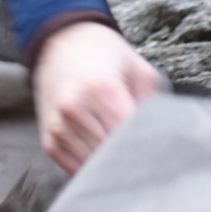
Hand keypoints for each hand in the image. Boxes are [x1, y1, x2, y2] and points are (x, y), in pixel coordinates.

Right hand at [32, 21, 163, 174]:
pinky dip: (90, 166)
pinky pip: (73, 168)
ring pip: (92, 164)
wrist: (63, 43)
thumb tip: (162, 138)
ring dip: (108, 163)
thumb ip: (153, 102)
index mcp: (102, 88)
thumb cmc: (106, 57)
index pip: (125, 134)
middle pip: (109, 153)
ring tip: (119, 148)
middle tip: (140, 153)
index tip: (154, 150)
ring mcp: (58, 124)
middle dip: (127, 156)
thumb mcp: (139, 69)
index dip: (142, 146)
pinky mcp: (48, 137)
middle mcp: (75, 107)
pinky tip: (99, 151)